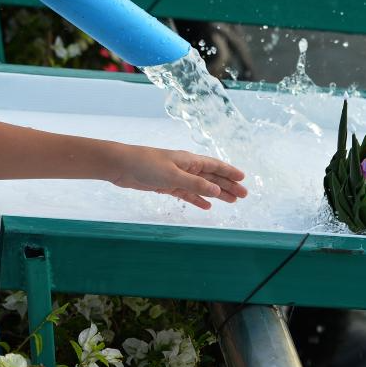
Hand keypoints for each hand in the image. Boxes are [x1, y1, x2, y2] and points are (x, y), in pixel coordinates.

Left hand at [110, 146, 246, 208]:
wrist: (121, 166)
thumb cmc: (146, 165)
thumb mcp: (173, 176)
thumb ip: (195, 184)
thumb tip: (217, 190)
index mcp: (189, 160)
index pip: (215, 166)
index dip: (229, 172)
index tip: (243, 179)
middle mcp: (186, 167)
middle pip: (212, 177)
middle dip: (228, 185)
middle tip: (243, 196)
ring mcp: (176, 176)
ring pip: (201, 186)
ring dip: (216, 193)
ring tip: (231, 201)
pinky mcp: (166, 185)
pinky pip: (187, 193)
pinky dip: (197, 199)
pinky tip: (206, 206)